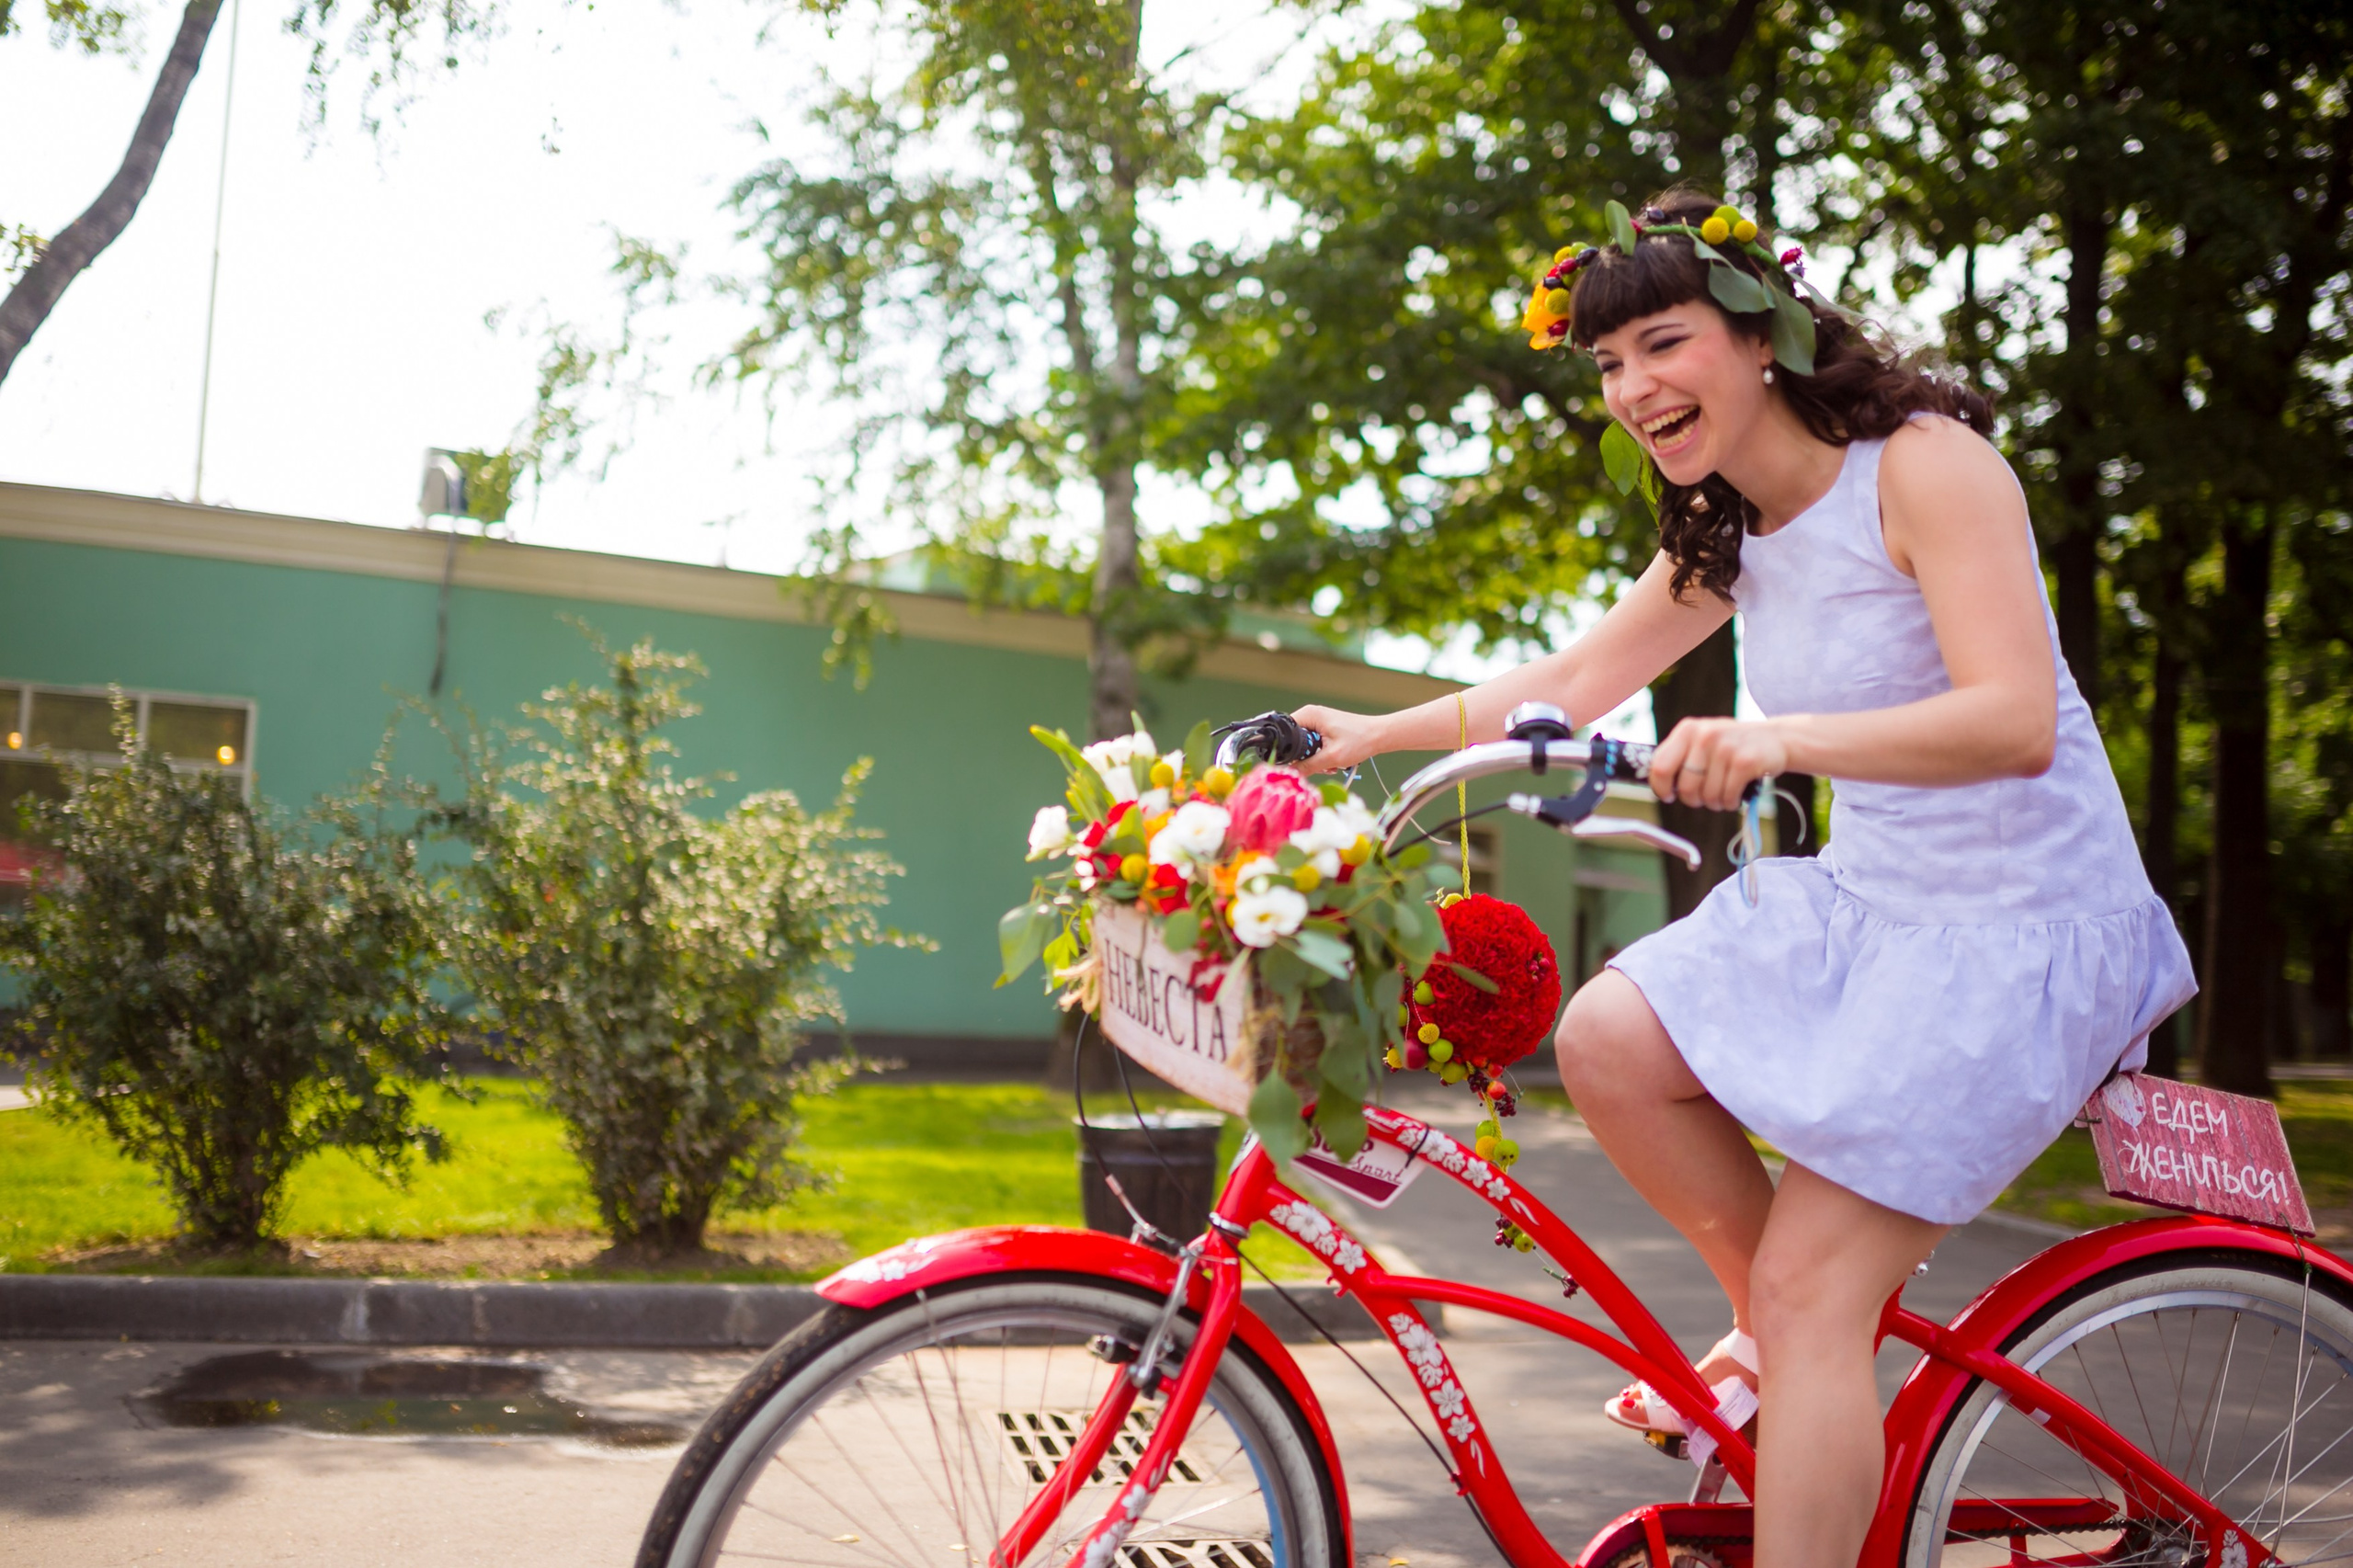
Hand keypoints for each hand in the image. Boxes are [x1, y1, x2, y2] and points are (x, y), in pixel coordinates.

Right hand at [1290, 705, 1382, 774]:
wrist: (1379, 736)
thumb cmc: (1360, 740)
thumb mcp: (1331, 757)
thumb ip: (1308, 766)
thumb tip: (1290, 773)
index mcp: (1309, 715)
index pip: (1284, 733)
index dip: (1287, 751)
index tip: (1295, 764)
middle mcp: (1310, 715)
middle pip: (1293, 741)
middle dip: (1305, 757)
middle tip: (1320, 765)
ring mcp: (1317, 722)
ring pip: (1304, 746)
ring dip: (1315, 759)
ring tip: (1330, 763)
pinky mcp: (1324, 729)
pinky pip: (1313, 745)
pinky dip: (1321, 755)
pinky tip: (1333, 760)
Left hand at [1648, 717, 1789, 809]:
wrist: (1776, 739)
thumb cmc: (1731, 745)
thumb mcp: (1702, 740)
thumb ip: (1679, 755)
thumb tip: (1654, 781)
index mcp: (1688, 730)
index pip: (1659, 766)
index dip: (1661, 788)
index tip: (1669, 795)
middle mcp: (1705, 735)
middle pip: (1684, 787)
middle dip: (1693, 800)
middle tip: (1704, 797)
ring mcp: (1726, 748)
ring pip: (1707, 795)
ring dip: (1715, 802)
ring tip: (1723, 793)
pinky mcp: (1745, 762)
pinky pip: (1727, 797)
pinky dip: (1730, 803)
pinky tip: (1736, 795)